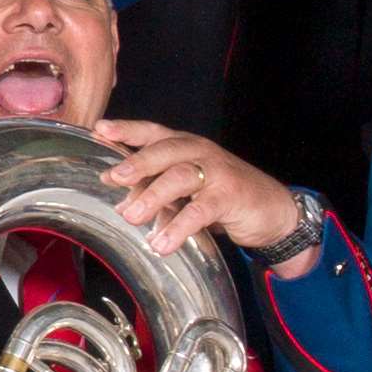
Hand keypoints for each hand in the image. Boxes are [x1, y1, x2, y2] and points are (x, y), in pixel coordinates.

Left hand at [85, 120, 305, 273]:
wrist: (271, 210)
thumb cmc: (223, 196)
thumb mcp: (187, 190)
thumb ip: (157, 192)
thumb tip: (121, 206)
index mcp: (185, 146)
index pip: (153, 132)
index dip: (127, 129)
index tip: (99, 128)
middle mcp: (200, 152)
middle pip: (164, 151)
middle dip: (137, 163)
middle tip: (113, 178)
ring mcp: (217, 172)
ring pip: (180, 178)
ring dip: (153, 197)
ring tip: (131, 217)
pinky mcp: (230, 196)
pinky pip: (200, 211)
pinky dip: (179, 227)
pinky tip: (162, 244)